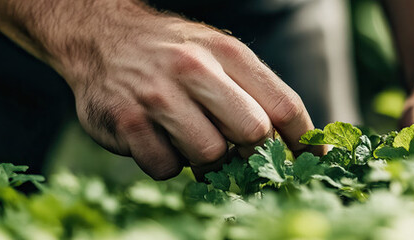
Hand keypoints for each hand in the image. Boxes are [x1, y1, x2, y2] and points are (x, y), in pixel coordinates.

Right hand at [47, 4, 313, 179]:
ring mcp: (157, 95)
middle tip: (238, 154)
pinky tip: (159, 140)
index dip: (304, 141)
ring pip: (209, 155)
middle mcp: (194, 68)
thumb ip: (255, 92)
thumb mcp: (218, 55)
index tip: (313, 160)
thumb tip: (298, 144)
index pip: (284, 105)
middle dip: (252, 154)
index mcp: (227, 52)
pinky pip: (165, 167)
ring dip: (204, 161)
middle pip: (253, 133)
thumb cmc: (172, 55)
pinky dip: (167, 164)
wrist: (100, 37)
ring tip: (189, 139)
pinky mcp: (126, 120)